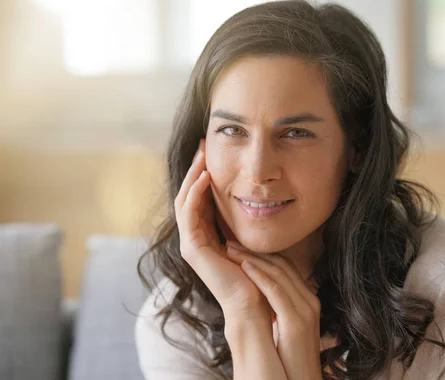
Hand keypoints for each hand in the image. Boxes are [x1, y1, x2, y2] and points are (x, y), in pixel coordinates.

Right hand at [174, 138, 271, 321]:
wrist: (255, 301)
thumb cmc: (259, 271)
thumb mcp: (252, 234)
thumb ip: (246, 217)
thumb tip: (258, 192)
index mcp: (208, 234)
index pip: (200, 197)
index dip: (204, 173)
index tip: (212, 151)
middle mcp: (196, 237)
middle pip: (189, 194)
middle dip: (195, 168)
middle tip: (203, 144)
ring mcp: (191, 243)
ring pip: (185, 200)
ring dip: (193, 175)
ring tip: (202, 154)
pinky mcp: (192, 248)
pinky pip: (189, 213)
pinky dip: (195, 193)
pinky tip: (205, 176)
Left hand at [226, 243, 323, 379]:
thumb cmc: (290, 358)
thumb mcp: (286, 326)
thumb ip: (278, 308)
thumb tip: (260, 296)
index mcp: (307, 299)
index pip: (285, 267)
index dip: (262, 254)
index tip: (240, 246)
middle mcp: (309, 300)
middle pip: (282, 264)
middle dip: (255, 251)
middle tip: (231, 242)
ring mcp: (306, 310)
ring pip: (279, 273)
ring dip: (252, 259)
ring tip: (230, 250)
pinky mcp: (297, 322)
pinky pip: (277, 291)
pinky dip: (260, 277)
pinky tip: (244, 267)